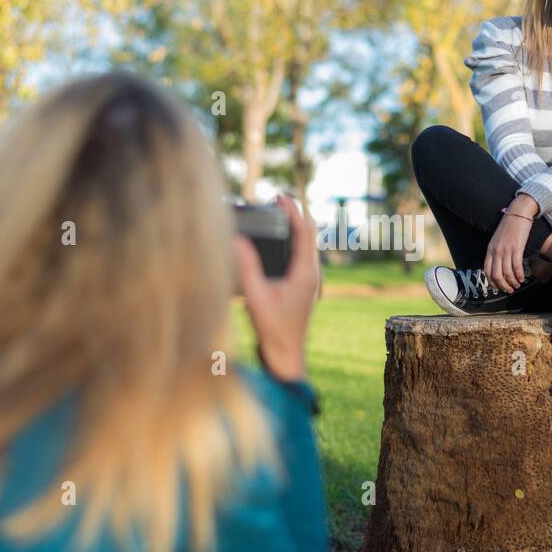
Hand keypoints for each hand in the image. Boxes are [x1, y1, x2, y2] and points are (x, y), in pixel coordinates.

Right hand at [234, 195, 319, 380]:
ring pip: (306, 244)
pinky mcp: (302, 285)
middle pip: (308, 234)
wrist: (286, 354)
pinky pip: (301, 254)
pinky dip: (291, 240)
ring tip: (277, 211)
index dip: (293, 212)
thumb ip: (247, 268)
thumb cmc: (273, 329)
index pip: (304, 233)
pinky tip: (279, 238)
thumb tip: (238, 240)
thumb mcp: (256, 297)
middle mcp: (312, 274)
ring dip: (294, 226)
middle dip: (294, 214)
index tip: (280, 198)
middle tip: (277, 198)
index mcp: (306, 274)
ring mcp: (309, 280)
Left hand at [484, 194, 537, 292]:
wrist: (518, 213)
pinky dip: (519, 275)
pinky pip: (517, 267)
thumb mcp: (498, 239)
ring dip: (512, 282)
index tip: (498, 288)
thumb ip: (496, 251)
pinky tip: (522, 278)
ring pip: (507, 273)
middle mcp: (496, 251)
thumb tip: (500, 265)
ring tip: (517, 285)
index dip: (492, 282)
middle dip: (503, 285)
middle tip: (510, 290)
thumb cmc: (510, 226)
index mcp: (490, 249)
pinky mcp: (517, 248)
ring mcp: (506, 249)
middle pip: (496, 275)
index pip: (487, 270)